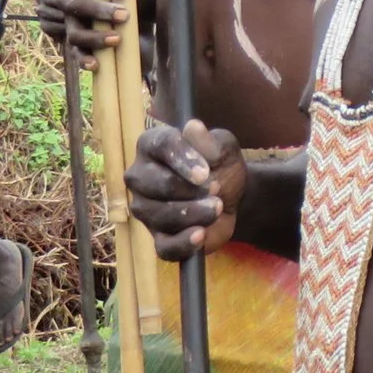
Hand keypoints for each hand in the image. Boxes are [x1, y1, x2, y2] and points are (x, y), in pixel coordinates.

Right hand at [36, 0, 146, 70]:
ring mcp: (68, 23)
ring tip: (118, 39)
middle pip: (77, 4)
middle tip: (124, 15)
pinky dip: (84, 59)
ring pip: (75, 32)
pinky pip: (75, 53)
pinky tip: (96, 64)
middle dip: (99, 10)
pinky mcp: (74, 42)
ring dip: (95, 37)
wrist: (121, 11)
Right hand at [126, 120, 243, 261]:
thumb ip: (210, 141)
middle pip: (155, 184)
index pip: (159, 146)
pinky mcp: (158, 238)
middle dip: (188, 189)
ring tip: (217, 207)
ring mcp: (146, 209)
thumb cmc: (220, 166)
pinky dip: (183, 242)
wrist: (231, 198)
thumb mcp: (224, 149)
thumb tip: (192, 127)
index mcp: (153, 146)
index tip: (204, 172)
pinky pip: (164, 246)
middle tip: (215, 188)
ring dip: (193, 212)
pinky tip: (200, 234)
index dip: (182, 158)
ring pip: (159, 215)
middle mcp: (141, 177)